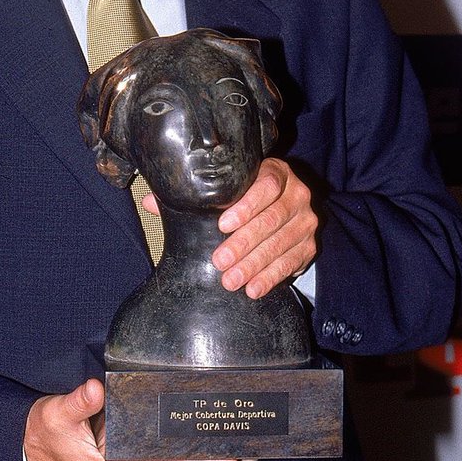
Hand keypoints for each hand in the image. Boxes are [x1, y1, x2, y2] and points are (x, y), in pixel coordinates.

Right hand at [24, 378, 236, 460]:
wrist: (30, 451)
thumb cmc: (45, 433)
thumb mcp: (56, 414)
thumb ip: (78, 403)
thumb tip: (96, 388)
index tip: (227, 458)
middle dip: (205, 460)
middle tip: (240, 444)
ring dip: (194, 458)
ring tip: (225, 440)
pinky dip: (177, 455)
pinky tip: (194, 440)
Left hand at [144, 158, 316, 299]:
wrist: (284, 209)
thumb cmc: (245, 199)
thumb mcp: (227, 191)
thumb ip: (194, 196)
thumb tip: (151, 202)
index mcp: (275, 172)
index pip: (266, 185)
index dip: (245, 205)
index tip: (222, 224)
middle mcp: (297, 193)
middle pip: (272, 218)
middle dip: (244, 243)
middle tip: (219, 261)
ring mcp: (306, 220)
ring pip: (281, 243)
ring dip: (254, 265)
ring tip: (231, 281)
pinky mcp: (310, 245)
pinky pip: (290, 263)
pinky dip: (271, 277)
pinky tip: (253, 288)